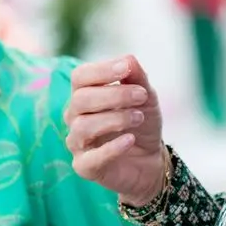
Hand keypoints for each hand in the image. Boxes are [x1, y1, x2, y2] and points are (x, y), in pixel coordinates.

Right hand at [66, 55, 164, 205]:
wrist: (150, 160)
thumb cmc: (141, 123)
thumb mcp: (146, 98)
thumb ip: (137, 78)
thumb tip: (129, 59)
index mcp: (85, 95)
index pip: (80, 77)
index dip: (101, 71)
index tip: (126, 69)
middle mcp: (75, 117)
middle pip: (81, 99)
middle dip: (114, 95)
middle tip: (141, 96)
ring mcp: (77, 143)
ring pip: (83, 126)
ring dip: (114, 119)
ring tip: (139, 118)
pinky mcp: (84, 167)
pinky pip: (91, 158)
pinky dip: (112, 147)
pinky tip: (130, 139)